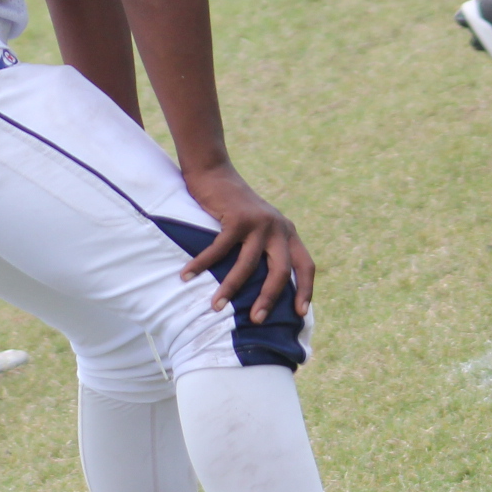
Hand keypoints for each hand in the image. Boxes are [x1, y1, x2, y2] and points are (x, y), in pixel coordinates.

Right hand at [177, 162, 313, 323]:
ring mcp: (259, 222)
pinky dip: (201, 264)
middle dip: (268, 298)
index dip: (305, 290)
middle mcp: (278, 227)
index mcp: (287, 232)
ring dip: (230, 288)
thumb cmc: (232, 205)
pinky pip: (219, 249)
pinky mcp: (237, 218)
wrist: (214, 171)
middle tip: (256, 320)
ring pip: (247, 265)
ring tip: (215, 307)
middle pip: (280, 271)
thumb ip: (265, 247)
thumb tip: (262, 286)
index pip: (305, 265)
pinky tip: (187, 276)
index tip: (299, 313)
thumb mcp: (258, 226)